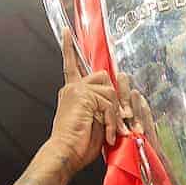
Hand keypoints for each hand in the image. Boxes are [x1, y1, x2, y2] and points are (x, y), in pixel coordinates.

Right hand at [47, 31, 129, 169]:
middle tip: (116, 123)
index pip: (71, 65)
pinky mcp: (83, 95)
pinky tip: (106, 134)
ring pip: (110, 92)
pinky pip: (109, 103)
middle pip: (104, 77)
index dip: (68, 48)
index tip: (65, 31)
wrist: (65, 153)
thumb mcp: (94, 121)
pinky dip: (112, 121)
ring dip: (114, 116)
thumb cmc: (78, 145)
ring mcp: (77, 89)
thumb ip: (101, 106)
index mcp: (72, 92)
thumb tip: (120, 104)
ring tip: (109, 133)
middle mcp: (72, 87)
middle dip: (115, 100)